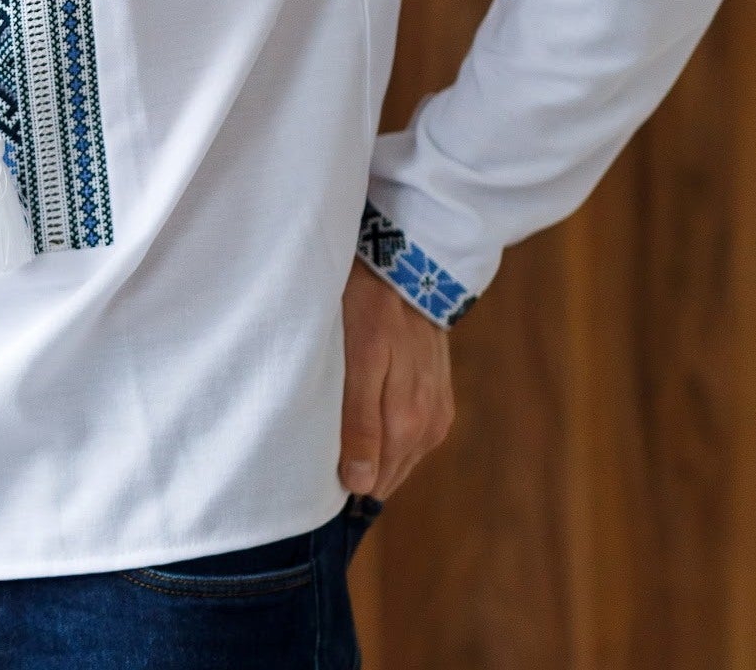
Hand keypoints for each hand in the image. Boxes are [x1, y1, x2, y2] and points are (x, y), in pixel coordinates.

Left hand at [338, 254, 455, 498]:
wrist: (407, 266)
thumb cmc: (370, 307)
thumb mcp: (357, 359)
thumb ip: (359, 422)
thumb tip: (361, 485)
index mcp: (405, 420)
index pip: (372, 482)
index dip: (342, 488)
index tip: (313, 488)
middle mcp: (427, 425)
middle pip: (387, 474)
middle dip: (358, 478)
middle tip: (320, 471)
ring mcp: (437, 413)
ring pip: (401, 459)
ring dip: (376, 462)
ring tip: (342, 452)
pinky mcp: (441, 401)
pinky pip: (416, 440)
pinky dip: (392, 442)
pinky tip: (373, 432)